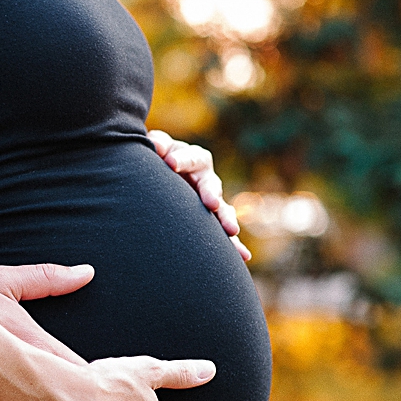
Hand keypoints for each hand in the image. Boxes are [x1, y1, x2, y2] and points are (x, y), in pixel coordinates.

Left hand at [148, 130, 250, 261]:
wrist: (162, 176)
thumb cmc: (159, 159)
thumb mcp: (158, 149)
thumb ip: (159, 145)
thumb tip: (156, 145)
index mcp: (195, 159)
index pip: (192, 158)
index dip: (182, 160)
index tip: (170, 163)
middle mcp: (207, 179)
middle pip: (212, 185)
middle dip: (211, 194)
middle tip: (211, 203)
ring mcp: (211, 200)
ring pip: (222, 210)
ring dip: (226, 219)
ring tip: (231, 230)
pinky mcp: (210, 220)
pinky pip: (223, 233)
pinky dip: (233, 245)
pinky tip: (244, 256)